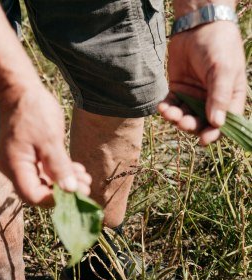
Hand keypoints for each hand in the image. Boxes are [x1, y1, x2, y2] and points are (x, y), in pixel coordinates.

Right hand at [0, 82, 91, 206]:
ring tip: (85, 179)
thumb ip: (59, 167)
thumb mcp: (50, 140)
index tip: (75, 194)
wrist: (19, 91)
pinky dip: (59, 173)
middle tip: (87, 188)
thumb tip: (70, 190)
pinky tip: (77, 170)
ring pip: (43, 182)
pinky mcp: (27, 158)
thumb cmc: (33, 111)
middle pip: (38, 192)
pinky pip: (43, 172)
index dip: (54, 199)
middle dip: (63, 192)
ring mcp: (20, 164)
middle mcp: (14, 170)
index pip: (33, 196)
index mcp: (16, 167)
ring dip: (64, 182)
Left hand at [157, 22, 245, 144]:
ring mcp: (194, 97)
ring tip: (169, 113)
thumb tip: (217, 123)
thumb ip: (219, 96)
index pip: (224, 123)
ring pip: (184, 117)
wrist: (198, 26)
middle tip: (182, 122)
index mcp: (230, 97)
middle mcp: (211, 101)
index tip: (203, 140)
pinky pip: (171, 106)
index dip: (214, 134)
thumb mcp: (223, 69)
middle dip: (190, 126)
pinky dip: (166, 110)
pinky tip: (162, 107)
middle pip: (201, 124)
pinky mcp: (178, 91)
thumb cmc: (218, 46)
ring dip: (176, 119)